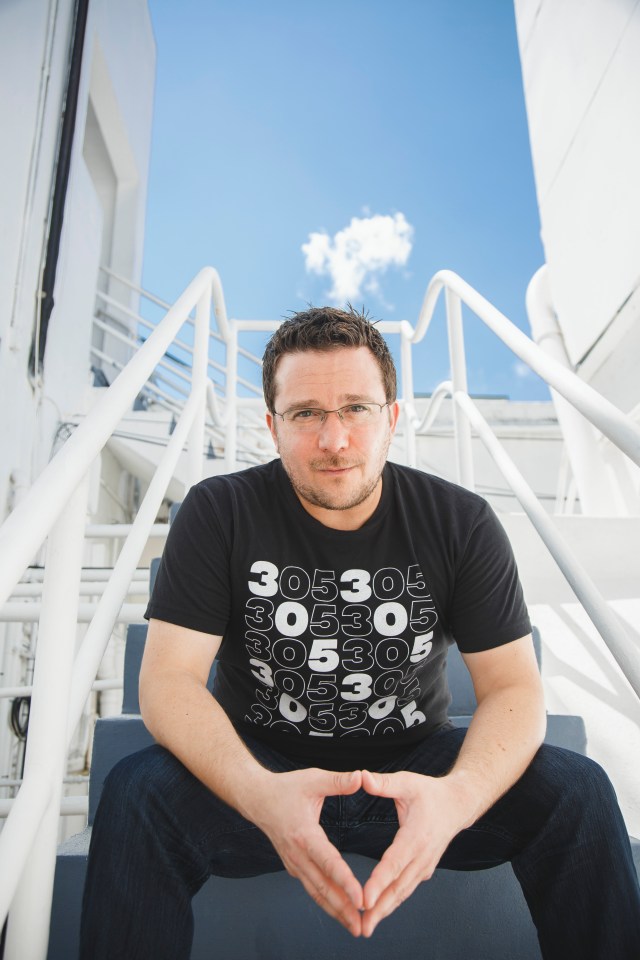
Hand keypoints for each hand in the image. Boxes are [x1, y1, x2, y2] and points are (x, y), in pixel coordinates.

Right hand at [253, 767, 364, 935]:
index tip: (361, 898)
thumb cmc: (285, 788)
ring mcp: (293, 863)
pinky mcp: (293, 866)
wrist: (256, 798)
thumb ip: (338, 781)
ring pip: (316, 892)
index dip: (345, 882)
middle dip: (343, 908)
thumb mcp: (313, 779)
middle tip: (362, 926)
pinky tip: (340, 912)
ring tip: (355, 927)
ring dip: (335, 911)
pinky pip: (311, 887)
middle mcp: (297, 854)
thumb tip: (362, 776)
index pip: (328, 863)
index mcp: (304, 834)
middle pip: (322, 887)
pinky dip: (326, 902)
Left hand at [360, 769, 474, 936]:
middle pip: (398, 887)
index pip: (394, 863)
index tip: (364, 899)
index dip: (379, 882)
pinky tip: (378, 913)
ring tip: (365, 927)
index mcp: (417, 836)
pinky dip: (392, 902)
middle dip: (379, 908)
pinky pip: (406, 889)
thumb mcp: (407, 782)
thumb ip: (384, 783)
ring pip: (402, 892)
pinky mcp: (423, 869)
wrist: (458, 804)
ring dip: (385, 910)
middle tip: (361, 926)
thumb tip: (361, 777)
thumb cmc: (430, 792)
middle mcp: (422, 856)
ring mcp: (424, 865)